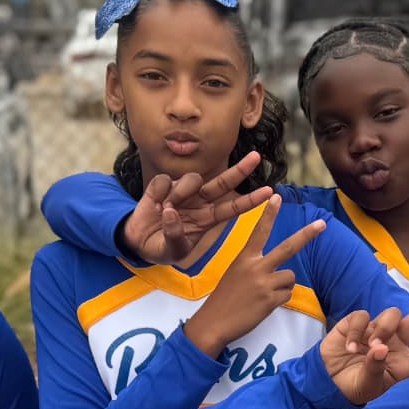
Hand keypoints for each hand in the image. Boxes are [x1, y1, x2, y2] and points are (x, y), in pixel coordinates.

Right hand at [123, 153, 268, 263]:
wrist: (138, 241)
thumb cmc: (162, 247)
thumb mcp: (172, 251)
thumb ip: (175, 237)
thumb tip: (171, 213)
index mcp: (208, 219)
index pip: (234, 208)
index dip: (251, 200)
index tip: (270, 192)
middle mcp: (200, 202)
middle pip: (224, 182)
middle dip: (241, 169)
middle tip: (256, 157)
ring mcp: (183, 191)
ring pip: (192, 179)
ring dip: (180, 193)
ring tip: (166, 209)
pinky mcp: (164, 184)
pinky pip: (165, 180)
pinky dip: (159, 192)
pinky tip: (154, 202)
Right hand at [182, 196, 325, 357]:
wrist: (213, 322)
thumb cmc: (224, 299)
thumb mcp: (234, 273)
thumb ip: (254, 266)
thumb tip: (278, 268)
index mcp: (244, 257)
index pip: (259, 231)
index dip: (269, 214)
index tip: (277, 197)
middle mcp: (255, 267)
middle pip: (288, 247)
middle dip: (307, 235)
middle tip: (323, 224)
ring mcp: (264, 283)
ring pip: (291, 277)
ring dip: (283, 286)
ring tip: (265, 294)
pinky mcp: (270, 300)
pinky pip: (287, 294)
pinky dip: (280, 299)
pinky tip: (264, 305)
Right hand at [319, 277, 408, 404]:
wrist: (327, 379)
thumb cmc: (354, 385)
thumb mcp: (368, 385)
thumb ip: (376, 368)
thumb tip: (380, 347)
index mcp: (405, 364)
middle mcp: (397, 344)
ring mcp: (379, 330)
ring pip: (392, 316)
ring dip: (382, 330)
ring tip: (364, 349)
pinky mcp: (359, 322)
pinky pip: (365, 316)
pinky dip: (358, 330)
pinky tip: (350, 345)